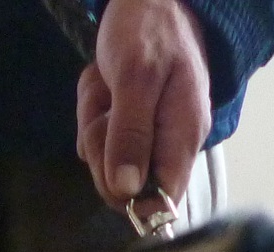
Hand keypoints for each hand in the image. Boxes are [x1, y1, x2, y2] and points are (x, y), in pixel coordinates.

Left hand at [76, 0, 211, 211]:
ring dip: (93, 120)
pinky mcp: (125, 125)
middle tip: (107, 106)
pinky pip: (96, 136)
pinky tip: (102, 83)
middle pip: (122, 186)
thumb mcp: (136, 78)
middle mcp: (167, 143)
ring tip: (107, 86)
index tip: (111, 171)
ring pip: (102, 160)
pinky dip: (91, 109)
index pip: (164, 200)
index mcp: (183, 136)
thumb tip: (128, 189)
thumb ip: (131, 134)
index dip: (133, 200)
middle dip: (101, 147)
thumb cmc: (150, 30)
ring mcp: (144, 135)